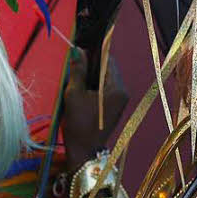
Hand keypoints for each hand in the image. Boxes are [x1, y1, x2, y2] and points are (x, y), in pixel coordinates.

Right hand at [62, 49, 128, 170]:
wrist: (83, 152)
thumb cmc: (78, 124)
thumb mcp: (74, 94)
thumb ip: (77, 70)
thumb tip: (77, 50)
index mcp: (116, 88)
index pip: (108, 59)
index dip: (94, 51)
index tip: (80, 46)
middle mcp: (122, 92)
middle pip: (107, 68)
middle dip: (91, 63)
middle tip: (74, 61)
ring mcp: (119, 100)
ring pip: (105, 78)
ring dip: (91, 74)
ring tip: (75, 73)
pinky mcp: (114, 106)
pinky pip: (104, 88)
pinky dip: (93, 84)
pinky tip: (80, 86)